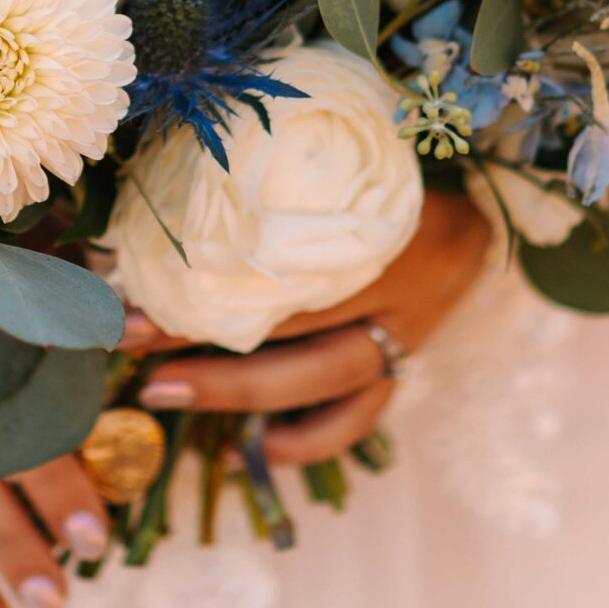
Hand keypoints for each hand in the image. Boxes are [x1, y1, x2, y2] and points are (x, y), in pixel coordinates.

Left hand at [121, 191, 491, 466]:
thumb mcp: (349, 156)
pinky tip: (248, 451)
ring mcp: (405, 338)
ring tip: (161, 393)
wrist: (480, 210)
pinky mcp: (405, 368)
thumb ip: (282, 170)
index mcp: (385, 226)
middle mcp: (398, 289)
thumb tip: (171, 180)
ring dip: (233, 393)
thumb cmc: (397, 168)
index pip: (284, 267)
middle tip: (127, 340)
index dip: (204, 282)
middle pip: (292, 329)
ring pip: (318, 382)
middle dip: (201, 339)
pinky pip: (355, 419)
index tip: (134, 284)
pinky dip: (302, 441)